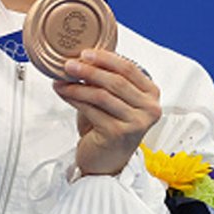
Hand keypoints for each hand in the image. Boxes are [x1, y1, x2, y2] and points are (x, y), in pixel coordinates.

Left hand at [53, 50, 161, 175]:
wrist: (107, 161)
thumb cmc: (111, 127)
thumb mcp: (115, 99)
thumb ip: (108, 80)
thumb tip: (83, 58)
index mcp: (152, 94)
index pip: (129, 69)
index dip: (106, 58)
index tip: (85, 53)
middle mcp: (149, 109)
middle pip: (116, 81)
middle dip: (89, 70)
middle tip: (69, 64)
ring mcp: (136, 123)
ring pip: (102, 95)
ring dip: (78, 85)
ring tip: (62, 79)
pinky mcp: (118, 134)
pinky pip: (92, 109)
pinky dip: (74, 98)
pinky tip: (64, 93)